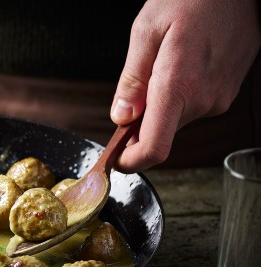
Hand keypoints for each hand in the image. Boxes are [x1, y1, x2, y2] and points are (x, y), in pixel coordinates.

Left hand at [110, 0, 260, 171]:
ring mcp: (218, 99)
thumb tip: (121, 118)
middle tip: (129, 98)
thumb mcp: (147, 30)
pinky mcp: (226, 93)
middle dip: (138, 126)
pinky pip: (191, 106)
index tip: (115, 160)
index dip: (130, 162)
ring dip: (158, 106)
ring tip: (160, 67)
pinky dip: (176, 96)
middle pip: (159, 133)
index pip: (154, 147)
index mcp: (178, 87)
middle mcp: (203, 100)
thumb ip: (132, 79)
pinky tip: (179, 65)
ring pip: (175, 119)